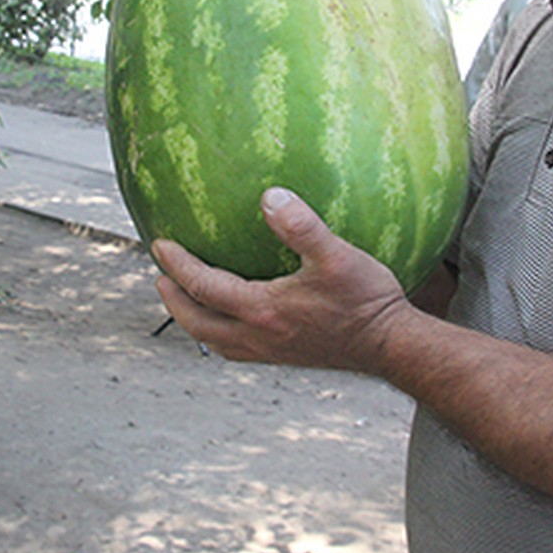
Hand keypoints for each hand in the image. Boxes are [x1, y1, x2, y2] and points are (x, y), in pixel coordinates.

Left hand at [153, 186, 407, 371]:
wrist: (392, 345)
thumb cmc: (366, 299)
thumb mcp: (336, 255)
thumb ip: (301, 225)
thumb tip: (270, 196)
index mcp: (263, 310)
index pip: (205, 287)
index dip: (178, 265)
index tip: (160, 244)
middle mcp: (260, 336)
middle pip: (198, 324)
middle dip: (173, 299)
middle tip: (160, 277)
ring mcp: (271, 351)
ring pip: (215, 341)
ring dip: (193, 320)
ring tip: (185, 298)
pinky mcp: (285, 356)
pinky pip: (237, 348)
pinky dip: (220, 332)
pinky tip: (232, 317)